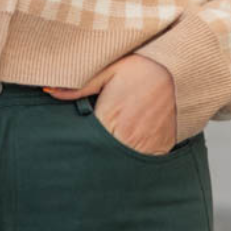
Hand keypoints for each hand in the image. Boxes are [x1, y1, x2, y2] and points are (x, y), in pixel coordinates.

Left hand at [44, 54, 177, 154]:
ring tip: (108, 155)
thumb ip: (77, 86)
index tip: (73, 146)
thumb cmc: (143, 67)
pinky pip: (144, 162)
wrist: (181, 69)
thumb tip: (49, 90)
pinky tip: (131, 150)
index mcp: (109, 118)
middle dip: (94, 155)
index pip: (86, 143)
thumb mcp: (108, 70)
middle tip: (87, 155)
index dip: (78, 145)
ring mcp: (146, 144)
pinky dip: (136, 159)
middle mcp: (127, 136)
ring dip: (115, 160)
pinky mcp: (162, 148)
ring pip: (123, 163)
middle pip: (102, 157)